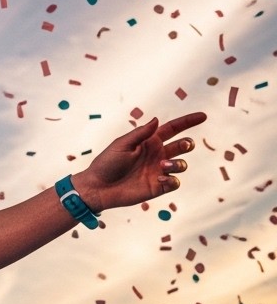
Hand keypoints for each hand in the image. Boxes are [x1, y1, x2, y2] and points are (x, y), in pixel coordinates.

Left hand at [74, 113, 204, 211]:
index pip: (173, 129)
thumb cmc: (107, 163)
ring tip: (163, 166)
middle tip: (183, 145)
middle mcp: (157, 155)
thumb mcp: (122, 144)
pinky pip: (175, 182)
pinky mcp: (158, 186)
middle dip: (187, 144)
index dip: (188, 122)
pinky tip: (160, 178)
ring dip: (178, 164)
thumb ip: (140, 133)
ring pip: (182, 164)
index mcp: (149, 141)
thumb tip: (157, 120)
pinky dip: (172, 179)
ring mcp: (159, 171)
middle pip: (182, 146)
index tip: (203, 116)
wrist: (99, 187)